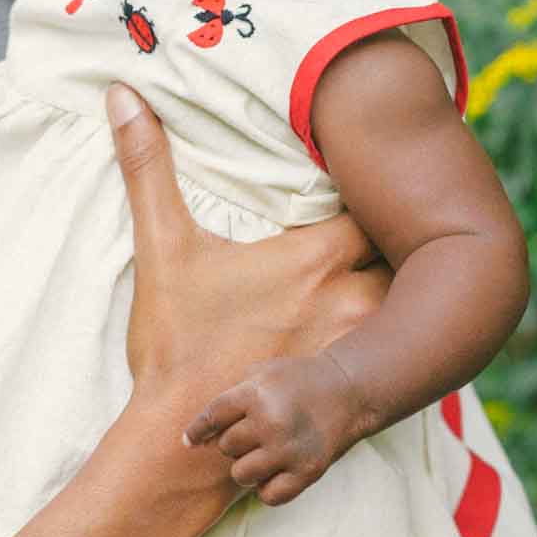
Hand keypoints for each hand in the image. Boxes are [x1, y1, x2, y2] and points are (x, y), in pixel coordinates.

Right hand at [110, 85, 385, 457]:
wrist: (182, 441)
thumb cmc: (176, 343)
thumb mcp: (162, 247)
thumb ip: (147, 168)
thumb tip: (122, 95)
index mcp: (314, 257)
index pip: (378, 204)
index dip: (385, 186)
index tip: (380, 172)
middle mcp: (349, 298)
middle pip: (409, 252)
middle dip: (407, 236)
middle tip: (406, 215)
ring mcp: (357, 345)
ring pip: (414, 304)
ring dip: (409, 286)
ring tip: (414, 270)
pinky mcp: (353, 385)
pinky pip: (401, 353)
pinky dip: (401, 336)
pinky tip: (393, 331)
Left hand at [185, 350, 369, 507]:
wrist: (349, 391)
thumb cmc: (298, 380)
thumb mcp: (262, 373)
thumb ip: (231, 397)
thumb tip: (196, 437)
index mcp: (255, 394)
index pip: (212, 418)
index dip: (197, 431)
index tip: (190, 442)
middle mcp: (270, 423)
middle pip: (226, 448)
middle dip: (236, 442)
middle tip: (259, 432)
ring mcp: (289, 450)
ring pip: (241, 475)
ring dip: (248, 467)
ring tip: (265, 453)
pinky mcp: (307, 472)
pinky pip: (268, 496)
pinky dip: (267, 488)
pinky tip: (276, 472)